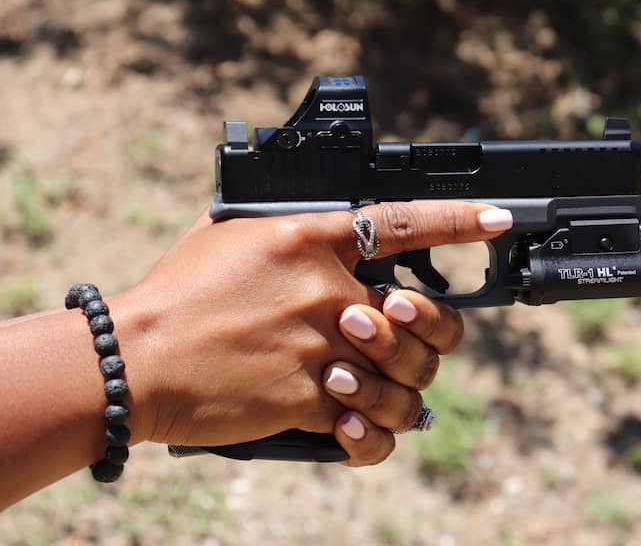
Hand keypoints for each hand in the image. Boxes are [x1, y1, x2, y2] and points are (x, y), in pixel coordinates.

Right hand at [111, 202, 510, 460]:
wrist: (133, 359)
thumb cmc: (174, 294)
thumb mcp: (228, 235)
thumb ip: (284, 225)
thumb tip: (319, 217)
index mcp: (310, 240)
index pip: (402, 223)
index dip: (460, 220)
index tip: (498, 220)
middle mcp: (327, 292)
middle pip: (426, 315)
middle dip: (435, 329)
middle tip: (414, 332)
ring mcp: (322, 348)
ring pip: (407, 377)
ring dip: (398, 387)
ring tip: (366, 385)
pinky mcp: (308, 399)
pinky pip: (367, 423)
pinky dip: (368, 431)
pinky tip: (353, 425)